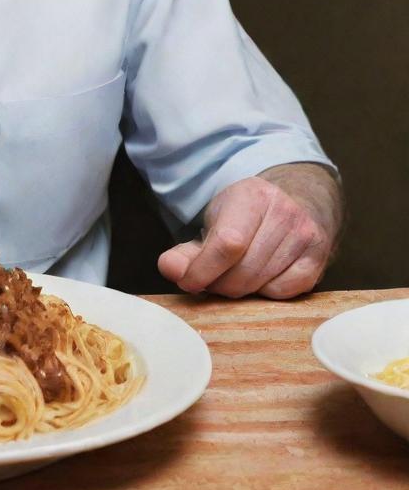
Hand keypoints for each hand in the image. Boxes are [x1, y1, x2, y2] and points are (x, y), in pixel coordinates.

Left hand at [157, 163, 341, 298]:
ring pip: (262, 284)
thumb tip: (169, 270)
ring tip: (231, 276)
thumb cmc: (247, 215)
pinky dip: (265, 293)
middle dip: (219, 283)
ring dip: (239, 289)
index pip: (227, 243)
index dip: (203, 269)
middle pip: (244, 270)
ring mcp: (306, 236)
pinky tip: (259, 277)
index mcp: (251, 196)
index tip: (187, 281)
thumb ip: (187, 250)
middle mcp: (284, 213)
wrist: (296, 200)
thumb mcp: (215, 221)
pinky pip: (285, 293)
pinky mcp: (320, 260)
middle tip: (210, 280)